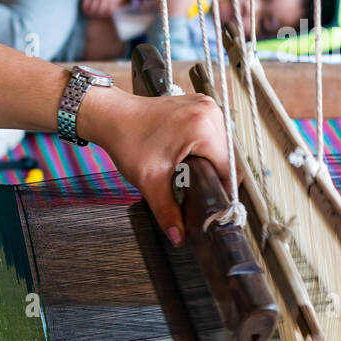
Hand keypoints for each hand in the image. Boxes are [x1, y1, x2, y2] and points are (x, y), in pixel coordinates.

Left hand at [78, 87, 234, 243]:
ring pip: (222, 144)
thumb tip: (178, 235)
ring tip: (190, 171)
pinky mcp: (199, 105)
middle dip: (214, 175)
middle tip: (194, 187)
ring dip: (210, 160)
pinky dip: (204, 146)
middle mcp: (209, 112)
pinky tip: (188, 156)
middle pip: (228, 156)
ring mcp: (205, 105)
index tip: (212, 201)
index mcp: (203, 127)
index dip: (221, 189)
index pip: (229, 168)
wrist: (111, 115)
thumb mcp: (149, 180)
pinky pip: (212, 131)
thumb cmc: (126, 139)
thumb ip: (166, 211)